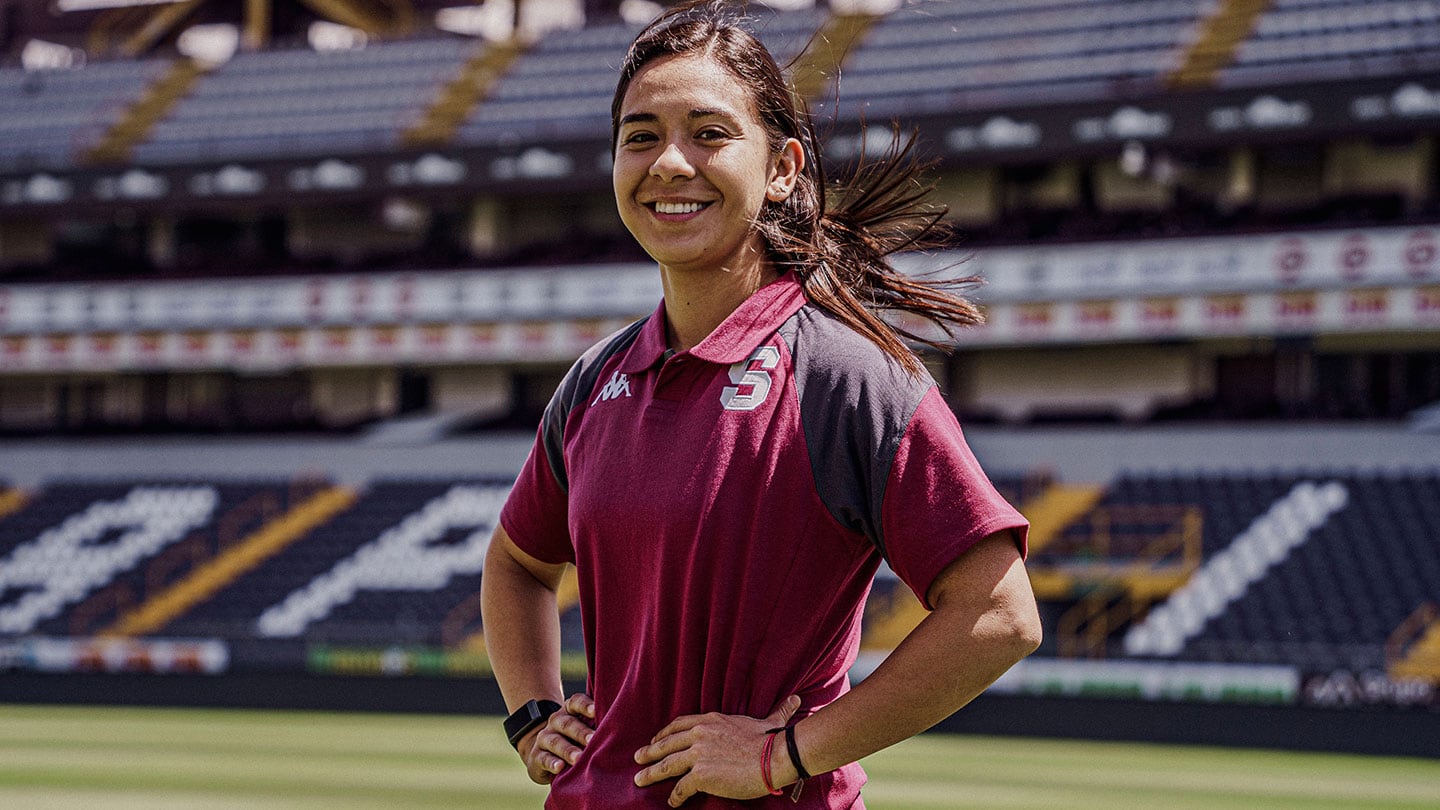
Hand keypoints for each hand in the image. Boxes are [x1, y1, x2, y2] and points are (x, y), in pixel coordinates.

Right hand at [519, 693, 595, 784]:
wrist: (543, 752)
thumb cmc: (574, 739)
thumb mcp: (584, 728)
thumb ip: (598, 723)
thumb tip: (627, 723)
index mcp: (569, 711)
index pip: (575, 702)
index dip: (585, 705)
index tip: (595, 711)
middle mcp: (555, 721)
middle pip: (567, 723)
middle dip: (580, 732)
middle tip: (593, 739)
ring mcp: (544, 738)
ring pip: (555, 741)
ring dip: (568, 750)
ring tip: (579, 758)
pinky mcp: (536, 757)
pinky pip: (543, 758)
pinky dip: (552, 763)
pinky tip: (559, 767)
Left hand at [633, 695, 801, 806]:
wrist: (776, 756)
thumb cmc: (773, 739)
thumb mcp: (769, 720)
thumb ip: (778, 711)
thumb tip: (796, 699)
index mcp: (711, 720)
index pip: (680, 724)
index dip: (665, 733)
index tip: (656, 739)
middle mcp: (700, 734)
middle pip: (666, 743)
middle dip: (649, 752)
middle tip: (637, 758)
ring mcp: (699, 754)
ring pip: (667, 764)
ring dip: (651, 773)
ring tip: (640, 780)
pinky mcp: (701, 775)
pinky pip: (681, 787)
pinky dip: (674, 796)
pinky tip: (672, 802)